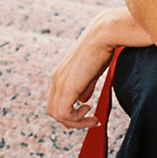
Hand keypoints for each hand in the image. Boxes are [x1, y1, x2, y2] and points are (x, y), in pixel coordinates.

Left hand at [47, 8, 142, 128]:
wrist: (104, 35)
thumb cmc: (102, 49)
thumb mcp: (91, 72)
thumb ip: (85, 87)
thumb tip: (82, 101)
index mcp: (60, 75)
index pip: (55, 102)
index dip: (69, 113)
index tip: (88, 113)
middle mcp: (56, 79)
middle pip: (52, 111)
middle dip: (72, 120)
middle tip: (91, 119)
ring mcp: (59, 83)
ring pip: (57, 115)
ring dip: (76, 122)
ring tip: (93, 118)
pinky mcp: (67, 87)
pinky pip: (64, 114)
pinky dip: (78, 120)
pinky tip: (91, 113)